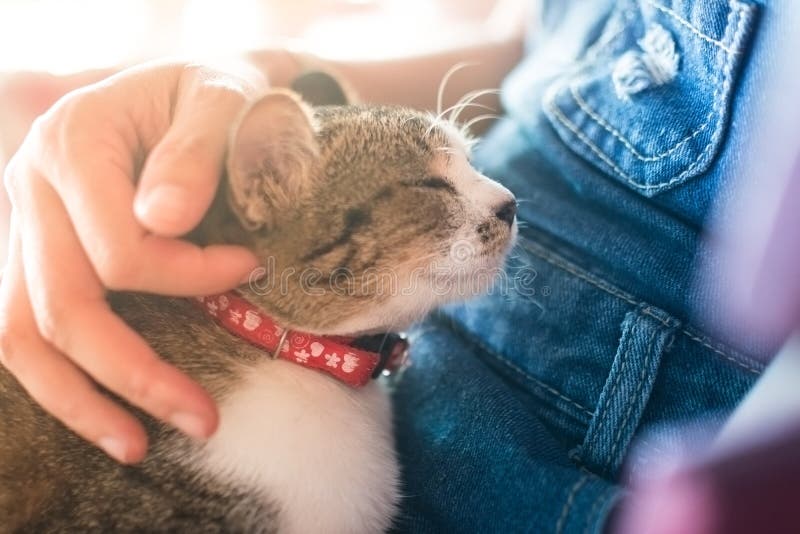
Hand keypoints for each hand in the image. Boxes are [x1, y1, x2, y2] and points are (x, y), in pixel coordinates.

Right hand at [0, 61, 267, 462]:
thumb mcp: (221, 97)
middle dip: (138, 371)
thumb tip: (163, 219)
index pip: (119, 248)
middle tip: (205, 420)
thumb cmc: (213, 94)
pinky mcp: (35, 252)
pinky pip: (22, 328)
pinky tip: (103, 414)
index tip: (253, 267)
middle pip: (64, 304)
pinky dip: (58, 379)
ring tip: (137, 448)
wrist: (189, 88)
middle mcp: (30, 186)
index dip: (191, 275)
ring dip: (80, 399)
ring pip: (22, 332)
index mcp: (72, 142)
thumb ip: (196, 150)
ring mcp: (24, 224)